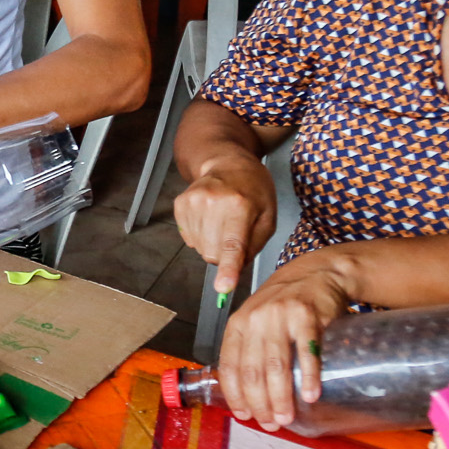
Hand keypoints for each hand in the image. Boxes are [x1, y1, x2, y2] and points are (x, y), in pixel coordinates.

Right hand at [173, 155, 279, 302]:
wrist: (226, 161)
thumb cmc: (252, 189)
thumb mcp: (268, 215)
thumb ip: (254, 244)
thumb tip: (235, 270)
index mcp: (240, 205)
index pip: (233, 244)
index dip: (228, 268)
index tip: (223, 287)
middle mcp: (213, 202)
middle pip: (213, 253)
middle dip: (225, 254)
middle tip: (234, 233)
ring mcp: (193, 202)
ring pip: (200, 249)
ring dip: (212, 243)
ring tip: (222, 221)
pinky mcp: (180, 204)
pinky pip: (188, 239)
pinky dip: (200, 235)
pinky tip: (209, 218)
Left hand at [213, 255, 349, 429]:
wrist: (318, 272)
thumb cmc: (285, 303)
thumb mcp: (257, 320)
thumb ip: (251, 350)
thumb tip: (251, 395)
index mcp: (238, 324)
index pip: (230, 366)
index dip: (235, 395)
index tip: (245, 415)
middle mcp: (255, 320)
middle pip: (252, 370)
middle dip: (260, 403)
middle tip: (271, 423)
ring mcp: (280, 316)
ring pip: (276, 365)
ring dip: (281, 396)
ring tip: (286, 417)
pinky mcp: (307, 315)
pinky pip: (307, 350)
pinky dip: (308, 375)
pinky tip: (310, 394)